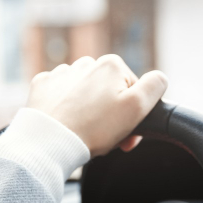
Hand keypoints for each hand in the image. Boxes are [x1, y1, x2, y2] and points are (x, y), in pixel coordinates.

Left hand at [26, 54, 167, 156]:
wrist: (50, 140)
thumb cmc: (94, 128)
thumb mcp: (136, 107)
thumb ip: (155, 87)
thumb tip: (159, 78)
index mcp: (112, 65)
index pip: (134, 90)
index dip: (134, 114)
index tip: (126, 134)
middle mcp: (86, 62)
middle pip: (109, 91)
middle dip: (111, 114)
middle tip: (106, 138)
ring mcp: (62, 73)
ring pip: (85, 94)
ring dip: (89, 111)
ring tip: (84, 131)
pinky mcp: (43, 86)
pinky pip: (61, 96)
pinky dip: (66, 108)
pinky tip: (66, 122)